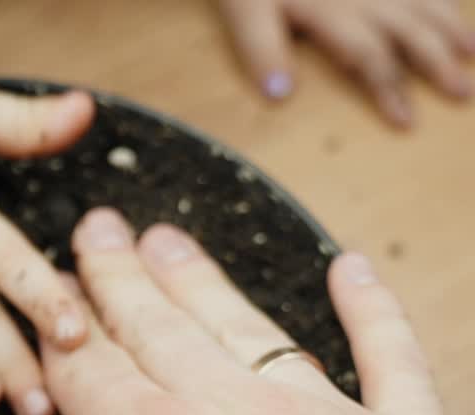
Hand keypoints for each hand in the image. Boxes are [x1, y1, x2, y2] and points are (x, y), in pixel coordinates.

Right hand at [0, 209, 474, 414]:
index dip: (60, 325)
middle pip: (164, 332)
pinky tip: (353, 275)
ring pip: (253, 333)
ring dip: (209, 285)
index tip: (44, 282)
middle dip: (124, 281)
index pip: (90, 367)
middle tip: (102, 229)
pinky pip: (392, 363)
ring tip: (176, 244)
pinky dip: (372, 314)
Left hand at [219, 0, 474, 126]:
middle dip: (437, 64)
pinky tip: (456, 0)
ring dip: (451, 25)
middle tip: (464, 93)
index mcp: (335, 12)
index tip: (407, 123)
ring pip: (424, 1)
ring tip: (473, 50)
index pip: (370, 59)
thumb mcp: (244, 10)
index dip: (389, 91)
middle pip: (411, 31)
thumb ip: (260, 48)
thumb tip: (280, 95)